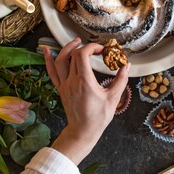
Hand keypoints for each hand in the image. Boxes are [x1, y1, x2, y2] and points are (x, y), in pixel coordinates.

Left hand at [44, 38, 129, 164]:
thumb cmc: (98, 118)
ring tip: (75, 42)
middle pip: (73, 55)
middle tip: (94, 49)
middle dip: (84, 47)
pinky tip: (46, 50)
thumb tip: (127, 66)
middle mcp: (72, 82)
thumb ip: (120, 80)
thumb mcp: (113, 98)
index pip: (83, 55)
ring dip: (67, 48)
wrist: (83, 131)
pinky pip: (51, 72)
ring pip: (60, 60)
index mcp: (85, 82)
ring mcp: (64, 85)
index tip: (101, 50)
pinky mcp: (61, 89)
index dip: (91, 47)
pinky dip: (48, 60)